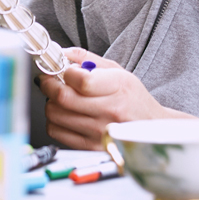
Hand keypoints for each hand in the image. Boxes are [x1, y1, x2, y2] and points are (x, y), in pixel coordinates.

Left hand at [38, 47, 190, 149]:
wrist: (149, 127)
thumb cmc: (133, 98)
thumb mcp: (118, 71)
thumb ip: (87, 58)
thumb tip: (61, 52)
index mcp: (118, 87)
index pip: (81, 81)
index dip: (65, 72)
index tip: (61, 69)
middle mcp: (108, 111)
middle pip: (63, 98)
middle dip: (49, 85)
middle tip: (49, 79)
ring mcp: (99, 132)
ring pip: (56, 115)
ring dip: (51, 103)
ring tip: (59, 97)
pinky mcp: (90, 146)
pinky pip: (57, 132)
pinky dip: (53, 120)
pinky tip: (63, 113)